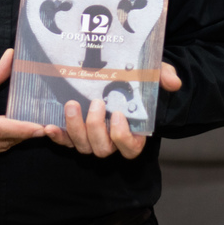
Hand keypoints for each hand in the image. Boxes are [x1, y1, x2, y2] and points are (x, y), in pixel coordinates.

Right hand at [0, 49, 46, 161]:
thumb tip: (11, 57)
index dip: (20, 128)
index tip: (40, 127)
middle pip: (3, 139)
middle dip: (24, 133)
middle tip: (45, 124)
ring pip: (0, 148)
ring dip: (15, 138)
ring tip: (31, 127)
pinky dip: (3, 143)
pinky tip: (10, 133)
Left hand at [45, 62, 181, 159]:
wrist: (120, 77)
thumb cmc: (138, 81)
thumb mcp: (152, 75)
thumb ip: (163, 77)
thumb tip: (173, 82)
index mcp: (134, 134)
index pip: (130, 148)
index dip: (123, 137)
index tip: (119, 115)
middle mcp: (111, 141)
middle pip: (102, 149)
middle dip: (96, 128)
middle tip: (96, 103)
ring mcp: (92, 139)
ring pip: (83, 147)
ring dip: (75, 128)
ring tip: (72, 104)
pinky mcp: (74, 133)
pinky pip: (65, 142)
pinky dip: (57, 136)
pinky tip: (50, 125)